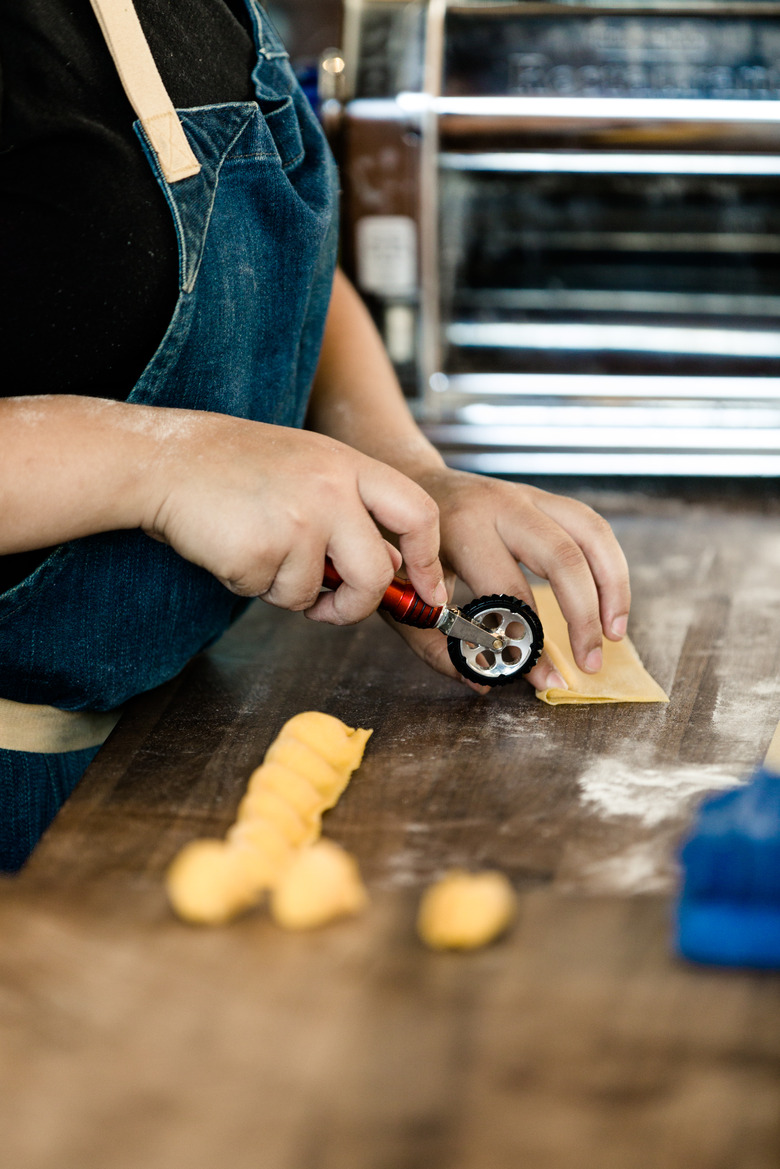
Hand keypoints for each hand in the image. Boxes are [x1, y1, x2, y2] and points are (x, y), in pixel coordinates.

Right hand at [144, 411, 445, 624]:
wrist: (164, 460)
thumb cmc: (233, 466)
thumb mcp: (308, 469)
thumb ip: (353, 511)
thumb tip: (392, 565)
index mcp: (347, 466)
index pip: (418, 513)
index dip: (429, 561)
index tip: (430, 592)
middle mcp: (329, 491)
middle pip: (376, 573)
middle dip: (357, 604)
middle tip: (334, 607)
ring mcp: (296, 521)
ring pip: (313, 594)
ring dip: (285, 589)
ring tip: (257, 545)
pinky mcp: (260, 552)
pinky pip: (269, 594)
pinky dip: (251, 583)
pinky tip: (233, 546)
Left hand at [389, 468, 630, 694]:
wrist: (403, 482)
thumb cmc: (401, 543)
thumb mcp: (402, 594)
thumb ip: (434, 643)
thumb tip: (481, 682)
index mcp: (459, 528)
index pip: (508, 591)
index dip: (529, 640)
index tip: (542, 677)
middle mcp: (500, 505)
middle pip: (562, 557)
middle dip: (584, 615)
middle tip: (590, 660)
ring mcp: (527, 495)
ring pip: (591, 533)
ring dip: (612, 585)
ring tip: (615, 633)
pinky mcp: (544, 499)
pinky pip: (592, 527)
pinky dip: (609, 565)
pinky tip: (609, 601)